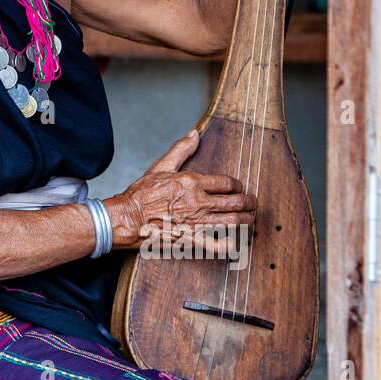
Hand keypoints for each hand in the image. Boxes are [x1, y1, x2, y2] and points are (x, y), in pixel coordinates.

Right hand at [107, 128, 255, 256]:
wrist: (128, 218)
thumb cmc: (141, 194)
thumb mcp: (161, 166)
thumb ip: (181, 150)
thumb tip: (194, 133)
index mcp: (192, 182)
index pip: (228, 183)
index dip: (239, 185)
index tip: (240, 188)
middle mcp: (198, 202)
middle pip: (236, 202)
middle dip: (249, 203)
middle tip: (252, 204)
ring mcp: (196, 223)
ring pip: (233, 222)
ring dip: (246, 221)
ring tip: (249, 220)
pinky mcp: (192, 240)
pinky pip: (218, 246)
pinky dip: (232, 245)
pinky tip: (237, 242)